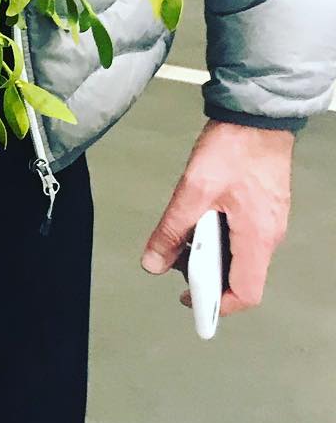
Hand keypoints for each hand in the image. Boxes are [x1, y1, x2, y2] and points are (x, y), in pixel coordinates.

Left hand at [141, 119, 293, 315]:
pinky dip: (217, 239)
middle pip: (239, 278)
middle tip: (177, 258)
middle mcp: (268, 236)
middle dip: (205, 276)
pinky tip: (198, 220)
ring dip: (209, 256)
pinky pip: (240, 239)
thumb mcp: (192, 192)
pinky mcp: (262, 212)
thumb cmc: (233, 149)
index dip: (218, 306)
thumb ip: (170, 232)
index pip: (246, 293)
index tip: (190, 301)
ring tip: (185, 234)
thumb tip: (153, 263)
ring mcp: (268, 224)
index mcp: (256, 238)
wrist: (257, 117)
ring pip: (238, 258)